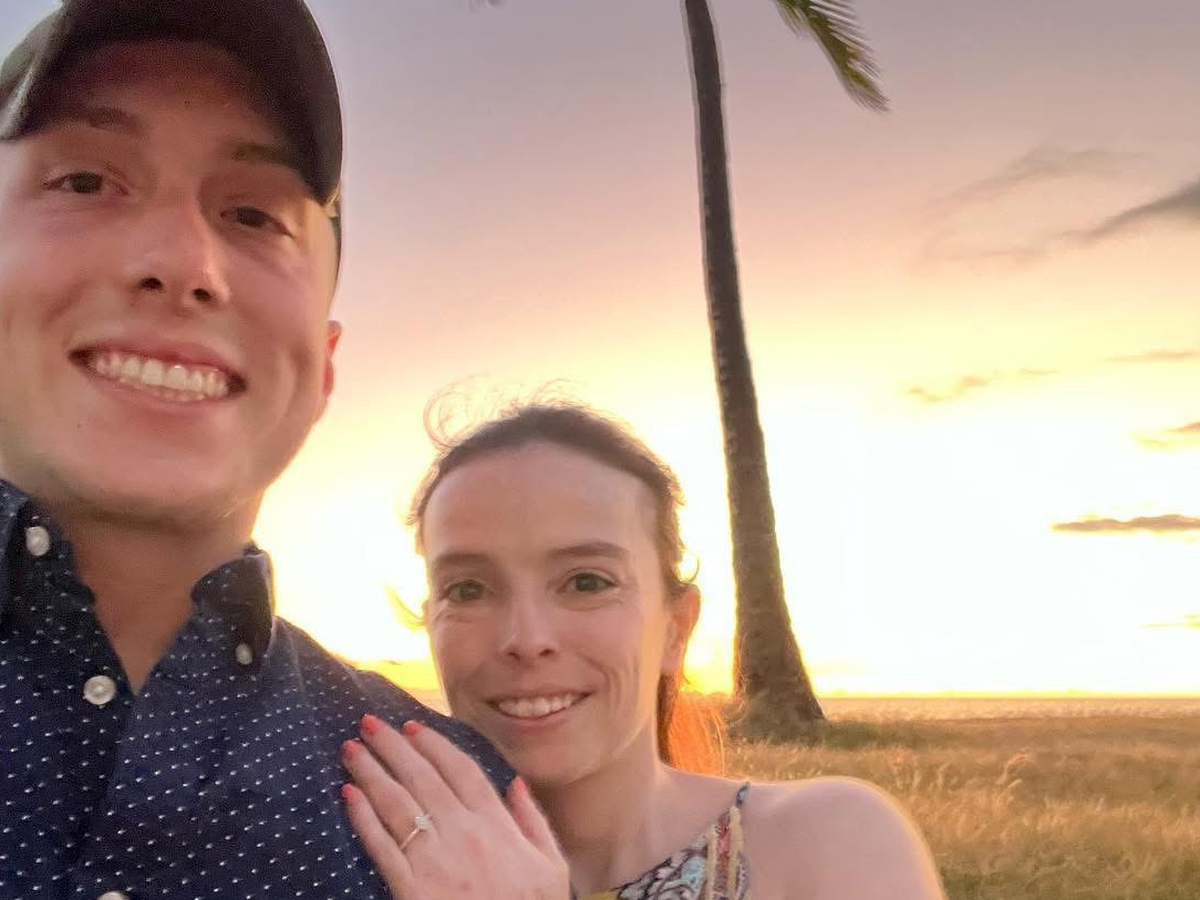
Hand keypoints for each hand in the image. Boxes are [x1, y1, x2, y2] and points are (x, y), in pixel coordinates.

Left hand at [342, 715, 569, 899]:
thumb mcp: (551, 866)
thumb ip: (532, 821)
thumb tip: (513, 783)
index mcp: (495, 824)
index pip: (460, 770)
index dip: (433, 745)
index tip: (412, 726)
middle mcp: (462, 832)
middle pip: (421, 778)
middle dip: (392, 747)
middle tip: (368, 722)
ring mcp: (433, 859)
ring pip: (396, 804)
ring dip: (371, 771)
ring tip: (351, 748)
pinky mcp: (409, 888)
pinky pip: (381, 846)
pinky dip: (362, 817)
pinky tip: (348, 794)